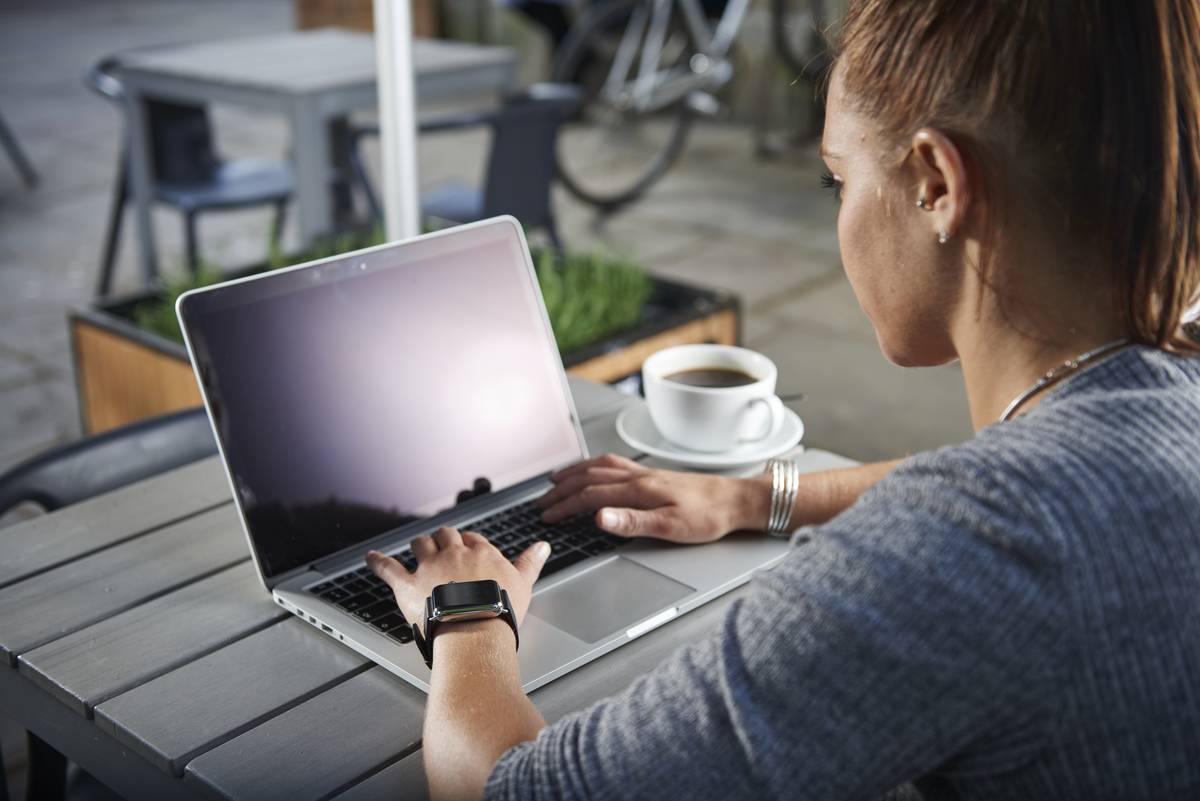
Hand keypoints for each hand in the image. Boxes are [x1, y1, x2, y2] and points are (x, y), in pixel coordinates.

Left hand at [365, 527, 548, 626]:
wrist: (476, 632)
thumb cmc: (500, 612)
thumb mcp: (523, 584)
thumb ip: (531, 562)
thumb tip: (543, 545)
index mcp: (481, 553)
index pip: (473, 539)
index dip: (469, 545)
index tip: (468, 552)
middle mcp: (454, 554)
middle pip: (445, 535)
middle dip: (443, 539)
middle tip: (444, 548)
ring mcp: (429, 567)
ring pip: (421, 544)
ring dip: (419, 545)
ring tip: (419, 549)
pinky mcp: (408, 585)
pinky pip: (388, 568)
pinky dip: (378, 562)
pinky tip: (371, 558)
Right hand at [537, 453, 770, 543]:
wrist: (736, 500)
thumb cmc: (708, 516)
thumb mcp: (670, 526)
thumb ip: (631, 522)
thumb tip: (598, 517)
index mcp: (638, 489)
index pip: (590, 496)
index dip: (565, 506)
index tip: (547, 516)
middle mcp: (638, 476)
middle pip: (589, 478)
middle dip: (562, 489)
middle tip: (542, 501)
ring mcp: (645, 473)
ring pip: (600, 466)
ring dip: (575, 472)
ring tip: (557, 479)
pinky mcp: (654, 474)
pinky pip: (615, 464)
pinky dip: (595, 465)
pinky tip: (596, 468)